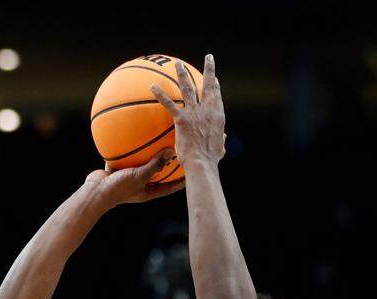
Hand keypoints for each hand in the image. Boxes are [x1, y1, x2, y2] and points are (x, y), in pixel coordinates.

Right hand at [82, 149, 184, 208]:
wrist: (94, 192)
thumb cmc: (118, 188)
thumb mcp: (140, 175)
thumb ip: (155, 164)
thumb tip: (171, 151)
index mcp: (149, 192)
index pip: (171, 186)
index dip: (182, 180)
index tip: (193, 171)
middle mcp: (141, 186)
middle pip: (159, 175)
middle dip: (169, 167)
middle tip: (181, 154)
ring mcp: (129, 178)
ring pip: (143, 165)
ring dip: (150, 156)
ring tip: (159, 143)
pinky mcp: (118, 171)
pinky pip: (128, 158)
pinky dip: (131, 149)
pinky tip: (133, 136)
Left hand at [150, 53, 225, 171]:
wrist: (202, 163)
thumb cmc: (211, 159)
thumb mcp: (220, 147)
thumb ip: (221, 140)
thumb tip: (223, 140)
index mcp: (218, 115)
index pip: (217, 95)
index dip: (215, 85)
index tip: (214, 78)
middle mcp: (208, 110)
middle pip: (208, 85)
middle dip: (209, 69)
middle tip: (208, 58)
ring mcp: (195, 112)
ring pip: (188, 87)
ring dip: (182, 74)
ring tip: (178, 63)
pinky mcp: (182, 119)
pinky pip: (169, 103)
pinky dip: (160, 94)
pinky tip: (153, 86)